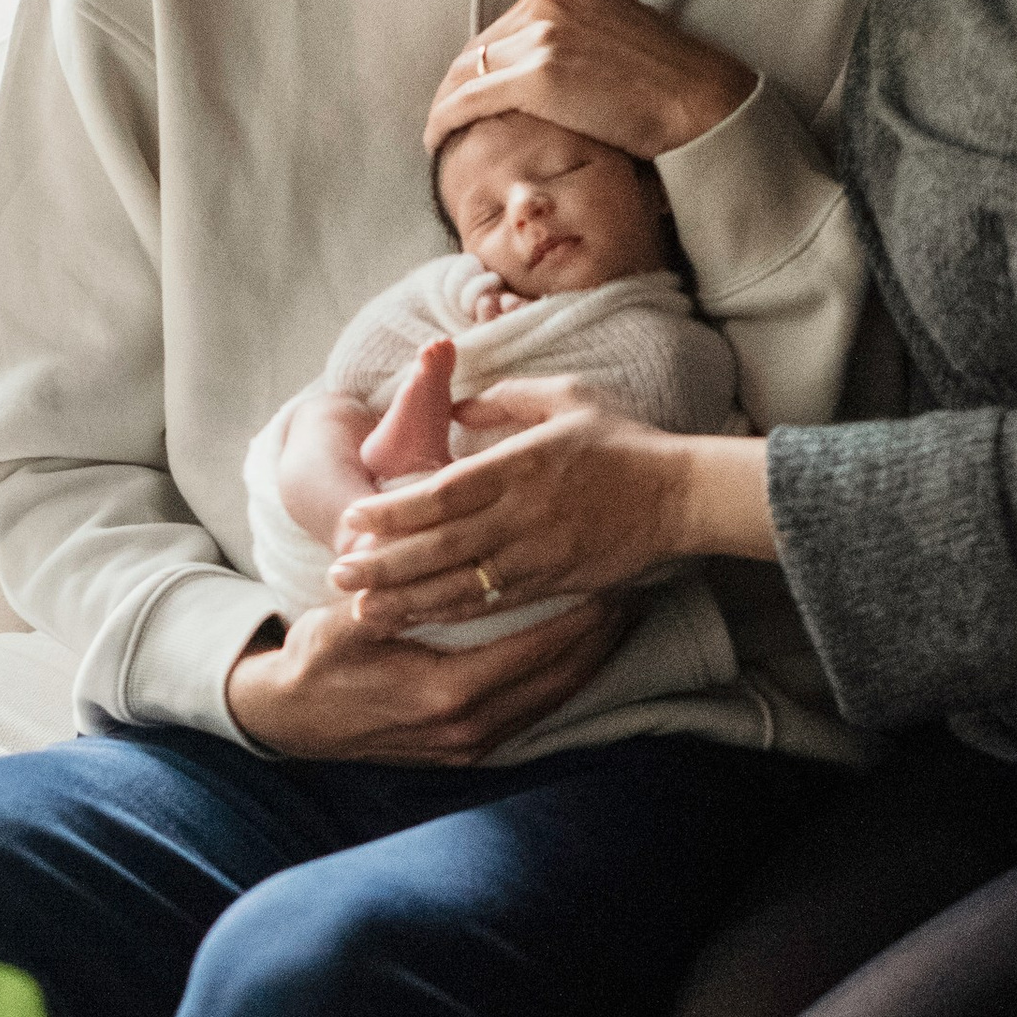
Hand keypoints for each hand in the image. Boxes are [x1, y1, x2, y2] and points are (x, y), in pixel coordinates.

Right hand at [225, 594, 628, 763]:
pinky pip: (530, 712)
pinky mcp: (468, 751)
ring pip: (551, 700)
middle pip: (558, 680)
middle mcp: (469, 727)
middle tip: (635, 596)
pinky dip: (559, 682)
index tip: (610, 580)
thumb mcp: (347, 620)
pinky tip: (580, 656)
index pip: (536, 650)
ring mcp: (470, 745)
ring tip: (620, 622)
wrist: (289, 721)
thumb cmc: (316, 660)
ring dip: (588, 662)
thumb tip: (424, 535)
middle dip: (600, 639)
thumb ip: (394, 588)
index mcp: (446, 692)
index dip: (579, 616)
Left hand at [332, 392, 772, 633]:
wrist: (678, 494)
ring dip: (406, 599)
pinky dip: (449, 614)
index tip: (354, 520)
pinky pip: (492, 605)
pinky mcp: (552, 582)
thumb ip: (506, 398)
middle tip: (337, 574)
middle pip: (439, 546)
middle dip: (384, 564)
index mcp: (520, 465)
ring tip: (360, 609)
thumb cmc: (621, 441)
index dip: (394, 511)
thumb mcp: (565, 397)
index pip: (443, 493)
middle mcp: (522, 515)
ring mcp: (536, 555)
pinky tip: (416, 619)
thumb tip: (456, 402)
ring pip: (460, 585)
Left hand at [425, 0, 754, 160]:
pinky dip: (445, 120)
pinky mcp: (536, 75)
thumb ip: (574, 34)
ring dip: (448, 103)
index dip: (485, 60)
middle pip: (482, 44)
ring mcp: (542, 32)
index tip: (474, 88)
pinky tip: (435, 140)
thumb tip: (540, 59)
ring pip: (468, 70)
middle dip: (462, 83)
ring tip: (440, 133)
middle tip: (448, 117)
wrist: (696, 104)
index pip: (503, 22)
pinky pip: (469, 98)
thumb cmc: (665, 81)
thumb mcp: (614, 32)